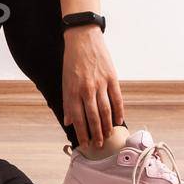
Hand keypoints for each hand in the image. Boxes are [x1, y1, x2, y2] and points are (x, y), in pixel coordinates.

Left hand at [61, 27, 124, 148]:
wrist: (83, 38)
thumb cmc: (72, 61)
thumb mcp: (64, 80)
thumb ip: (68, 101)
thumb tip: (68, 121)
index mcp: (73, 90)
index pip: (78, 117)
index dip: (82, 132)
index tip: (84, 144)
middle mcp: (86, 89)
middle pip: (93, 117)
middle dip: (95, 134)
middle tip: (98, 145)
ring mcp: (100, 83)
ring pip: (105, 110)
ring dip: (107, 126)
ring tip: (108, 136)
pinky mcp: (112, 77)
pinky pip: (117, 98)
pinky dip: (119, 111)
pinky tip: (118, 120)